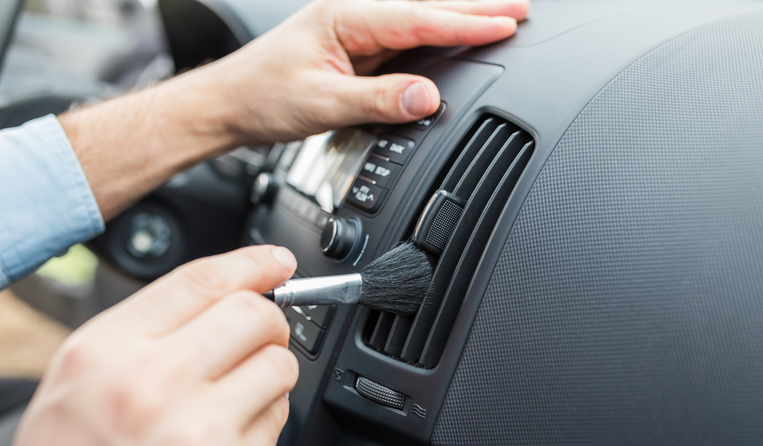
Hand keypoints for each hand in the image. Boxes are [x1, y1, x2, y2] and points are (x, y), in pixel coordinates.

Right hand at [0, 246, 298, 445]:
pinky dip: (265, 417)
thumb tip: (212, 302)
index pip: (201, 281)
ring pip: (280, 364)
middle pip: (255, 315)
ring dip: (268, 369)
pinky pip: (279, 420)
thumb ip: (140, 337)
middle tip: (258, 332)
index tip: (275, 262)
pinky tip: (229, 436)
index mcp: (104, 356)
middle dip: (267, 318)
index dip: (251, 263)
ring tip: (234, 393)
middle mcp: (155, 387)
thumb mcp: (72, 392)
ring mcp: (202, 435)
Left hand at [59, 0, 528, 218]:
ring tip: (498, 18)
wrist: (227, 105)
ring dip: (457, 21)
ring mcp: (353, 36)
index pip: (418, 19)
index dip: (465, 23)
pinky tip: (450, 42)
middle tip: (521, 8)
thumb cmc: (260, 97)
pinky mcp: (351, 54)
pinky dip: (434, 40)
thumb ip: (377, 101)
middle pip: (425, 9)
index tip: (506, 23)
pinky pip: (403, 43)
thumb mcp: (321, 104)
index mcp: (345, 18)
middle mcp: (351, 19)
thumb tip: (428, 98)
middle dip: (475, 9)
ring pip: (417, 24)